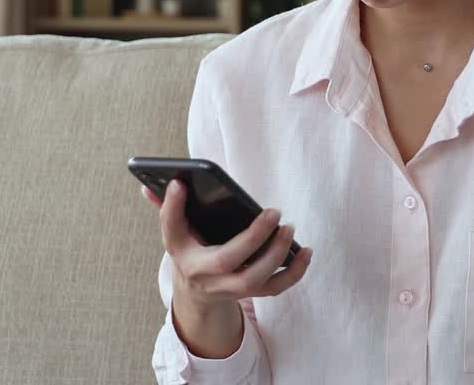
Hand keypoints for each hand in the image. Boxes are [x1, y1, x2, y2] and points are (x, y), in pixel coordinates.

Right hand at [141, 179, 312, 310]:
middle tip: (273, 212)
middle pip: (228, 262)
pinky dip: (295, 272)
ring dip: (277, 255)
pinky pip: (276, 288)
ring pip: (256, 280)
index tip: (179, 184)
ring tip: (289, 229)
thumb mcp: (175, 234)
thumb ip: (169, 208)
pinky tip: (306, 251)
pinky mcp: (251, 293)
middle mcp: (207, 277)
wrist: (196, 292)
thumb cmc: (190, 252)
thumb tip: (167, 181)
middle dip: (252, 238)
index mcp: (185, 256)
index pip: (174, 232)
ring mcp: (231, 289)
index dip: (173, 209)